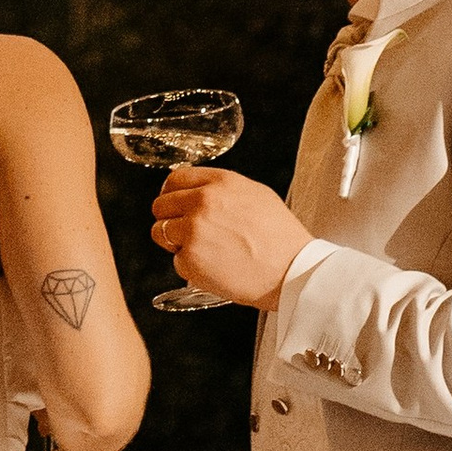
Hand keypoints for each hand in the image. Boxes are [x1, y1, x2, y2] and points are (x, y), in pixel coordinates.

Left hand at [149, 168, 309, 310]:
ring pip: (160, 232)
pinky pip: (176, 261)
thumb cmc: (280, 237)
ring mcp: (193, 231)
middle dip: (168, 218)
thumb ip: (221, 188)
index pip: (175, 178)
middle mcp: (202, 202)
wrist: (291, 271)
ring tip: (203, 250)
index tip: (172, 202)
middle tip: (185, 231)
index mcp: (219, 182)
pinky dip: (190, 266)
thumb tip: (197, 190)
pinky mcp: (190, 260)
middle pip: (160, 205)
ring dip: (175, 242)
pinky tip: (214, 266)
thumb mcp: (254, 194)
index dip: (170, 192)